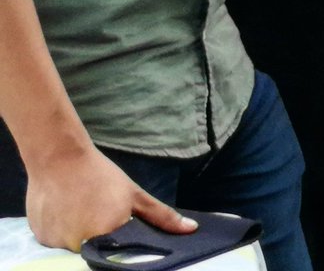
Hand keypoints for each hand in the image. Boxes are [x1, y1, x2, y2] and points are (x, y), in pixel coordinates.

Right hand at [26, 143, 194, 251]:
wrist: (60, 159)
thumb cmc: (102, 176)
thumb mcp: (134, 194)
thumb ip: (162, 216)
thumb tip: (191, 229)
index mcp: (108, 235)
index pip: (119, 255)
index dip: (120, 245)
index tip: (118, 230)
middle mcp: (81, 246)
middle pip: (95, 252)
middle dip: (99, 238)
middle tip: (96, 213)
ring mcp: (57, 245)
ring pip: (74, 249)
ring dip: (79, 234)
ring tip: (80, 208)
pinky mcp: (40, 240)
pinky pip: (55, 244)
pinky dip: (62, 231)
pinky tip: (65, 210)